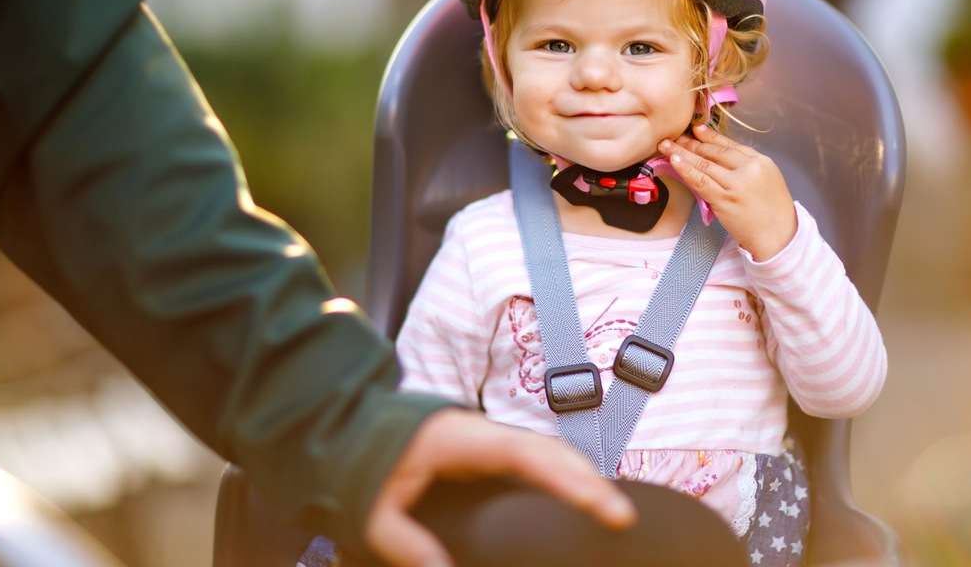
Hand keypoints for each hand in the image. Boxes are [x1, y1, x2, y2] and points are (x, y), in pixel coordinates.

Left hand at [364, 408, 635, 566]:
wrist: (348, 425)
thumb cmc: (362, 460)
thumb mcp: (375, 508)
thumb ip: (407, 545)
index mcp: (463, 438)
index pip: (527, 454)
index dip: (567, 477)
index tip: (600, 502)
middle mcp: (484, 433)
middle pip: (549, 450)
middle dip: (588, 479)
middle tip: (622, 517)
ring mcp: (488, 439)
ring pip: (547, 452)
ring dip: (580, 475)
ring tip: (613, 511)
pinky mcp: (487, 451)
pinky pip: (534, 460)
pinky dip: (562, 475)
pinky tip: (579, 498)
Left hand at [659, 126, 796, 260]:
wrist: (779, 236)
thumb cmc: (773, 212)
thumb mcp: (767, 180)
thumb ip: (746, 168)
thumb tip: (720, 159)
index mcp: (761, 161)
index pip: (730, 145)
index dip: (710, 137)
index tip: (696, 130)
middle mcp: (749, 169)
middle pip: (715, 152)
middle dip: (692, 144)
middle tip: (675, 137)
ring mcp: (736, 184)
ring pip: (704, 164)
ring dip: (682, 153)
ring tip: (667, 146)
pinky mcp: (725, 200)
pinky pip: (701, 181)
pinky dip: (685, 170)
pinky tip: (674, 161)